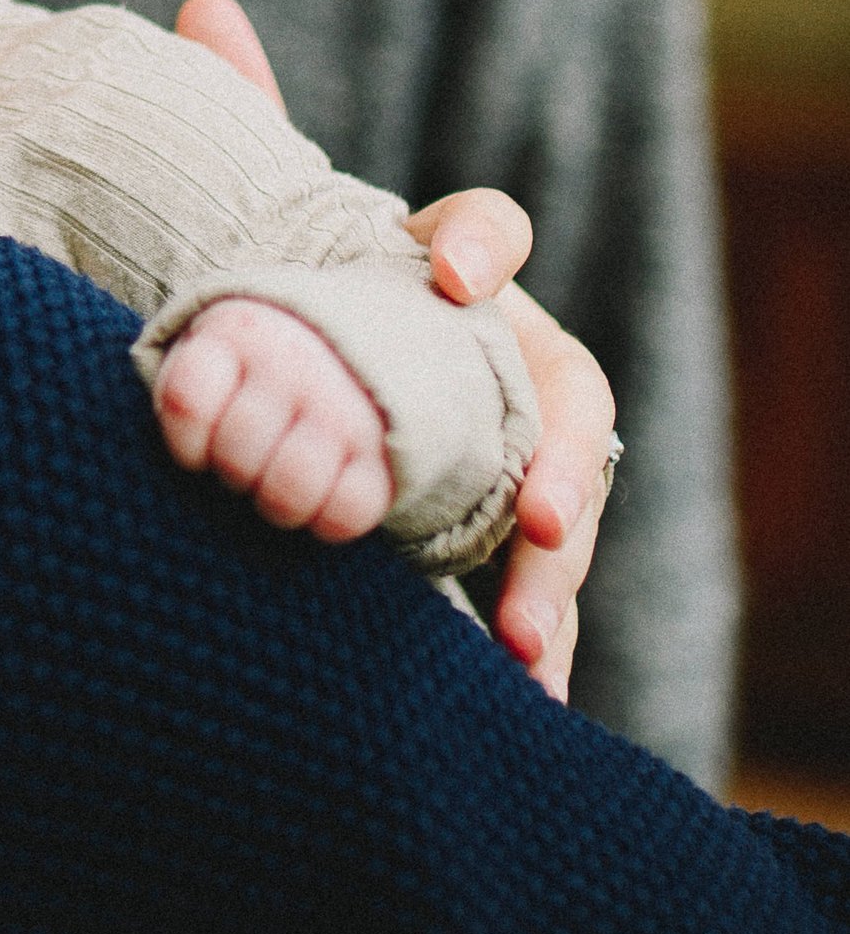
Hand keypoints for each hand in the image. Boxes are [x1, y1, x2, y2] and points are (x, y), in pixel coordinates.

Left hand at [153, 302, 395, 540]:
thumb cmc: (259, 363)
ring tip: (278, 480)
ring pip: (288, 492)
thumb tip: (157, 460)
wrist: (362, 338)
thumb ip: (182, 387)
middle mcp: (293, 363)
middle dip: (234, 472)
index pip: (187, 403)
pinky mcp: (386, 452)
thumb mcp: (214, 347)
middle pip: (235, 458)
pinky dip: (327, 521)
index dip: (186, 443)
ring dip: (275, 503)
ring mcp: (344, 407)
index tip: (198, 446)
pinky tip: (321, 496)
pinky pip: (347, 514)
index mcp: (237, 332)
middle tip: (249, 457)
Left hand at [175, 0, 620, 700]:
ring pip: (569, 499)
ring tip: (528, 634)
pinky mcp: (502, 533)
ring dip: (560, 574)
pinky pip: (539, 585)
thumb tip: (199, 4)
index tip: (449, 274)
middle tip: (539, 515)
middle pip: (567, 394)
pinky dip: (538, 638)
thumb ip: (249, 117)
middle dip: (567, 455)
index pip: (488, 230)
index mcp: (445, 268)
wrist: (320, 373)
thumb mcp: (268, 209)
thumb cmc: (305, 285)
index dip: (480, 245)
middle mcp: (499, 356)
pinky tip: (526, 696)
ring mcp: (514, 446)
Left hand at [411, 230, 616, 701]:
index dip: (565, 467)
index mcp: (549, 371)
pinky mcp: (478, 540)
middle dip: (551, 574)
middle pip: (568, 513)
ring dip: (542, 622)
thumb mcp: (446, 236)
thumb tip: (461, 270)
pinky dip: (526, 649)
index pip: (577, 410)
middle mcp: (544, 441)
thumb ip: (472, 234)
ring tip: (520, 672)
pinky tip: (522, 699)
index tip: (537, 523)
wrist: (355, 304)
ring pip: (550, 567)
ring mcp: (514, 495)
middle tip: (522, 627)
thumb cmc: (409, 269)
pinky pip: (515, 598)